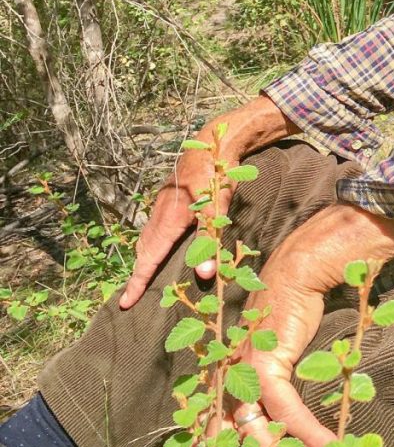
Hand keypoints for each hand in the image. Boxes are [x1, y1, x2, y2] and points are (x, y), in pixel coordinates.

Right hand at [119, 141, 236, 309]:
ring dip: (143, 258)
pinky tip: (158, 244)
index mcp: (169, 222)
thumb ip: (209, 241)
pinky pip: (152, 226)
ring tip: (141, 275)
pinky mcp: (168, 198)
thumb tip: (204, 275)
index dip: (138, 282)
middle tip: (130, 295)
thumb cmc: (216, 177)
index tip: (124, 302)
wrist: (211, 144)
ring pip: (146, 237)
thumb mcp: (217, 211)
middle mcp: (160, 215)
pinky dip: (149, 242)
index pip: (149, 260)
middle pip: (143, 250)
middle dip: (137, 274)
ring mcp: (162, 205)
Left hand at [172, 223, 336, 446]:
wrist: (301, 268)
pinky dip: (307, 432)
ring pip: (254, 435)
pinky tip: (328, 446)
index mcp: (225, 375)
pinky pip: (285, 411)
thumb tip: (279, 409)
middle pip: (224, 441)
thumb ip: (270, 377)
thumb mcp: (276, 350)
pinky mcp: (266, 362)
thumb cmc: (292, 306)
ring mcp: (242, 371)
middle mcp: (226, 377)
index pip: (213, 431)